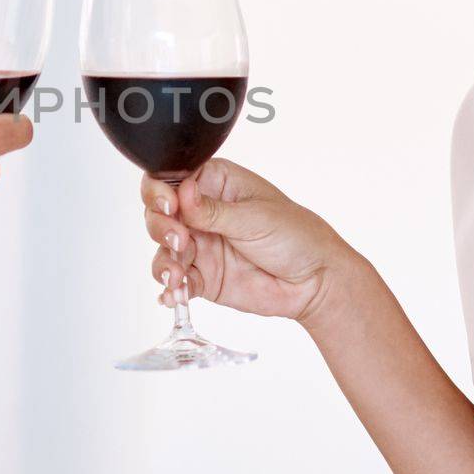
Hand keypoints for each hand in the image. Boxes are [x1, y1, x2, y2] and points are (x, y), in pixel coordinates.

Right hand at [142, 158, 354, 326]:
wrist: (315, 282)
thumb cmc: (296, 236)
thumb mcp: (255, 217)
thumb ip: (213, 210)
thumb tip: (181, 192)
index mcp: (216, 184)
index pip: (172, 178)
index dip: (160, 190)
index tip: (169, 206)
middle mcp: (201, 212)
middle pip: (158, 213)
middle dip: (160, 226)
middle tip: (179, 240)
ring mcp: (200, 245)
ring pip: (162, 249)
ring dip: (164, 261)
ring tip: (177, 276)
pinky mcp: (202, 276)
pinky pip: (175, 281)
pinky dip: (170, 289)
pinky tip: (174, 295)